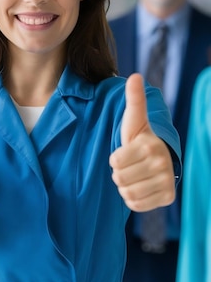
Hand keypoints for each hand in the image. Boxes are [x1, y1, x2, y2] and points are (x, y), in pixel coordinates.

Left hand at [109, 73, 174, 210]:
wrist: (158, 159)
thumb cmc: (140, 138)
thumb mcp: (134, 120)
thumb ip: (134, 100)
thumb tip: (135, 76)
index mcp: (151, 146)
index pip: (115, 161)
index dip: (115, 158)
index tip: (126, 152)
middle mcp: (162, 165)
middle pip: (119, 178)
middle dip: (119, 172)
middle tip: (131, 165)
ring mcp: (166, 183)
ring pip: (127, 193)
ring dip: (125, 186)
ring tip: (135, 175)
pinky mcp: (167, 198)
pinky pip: (136, 205)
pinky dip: (133, 199)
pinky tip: (140, 186)